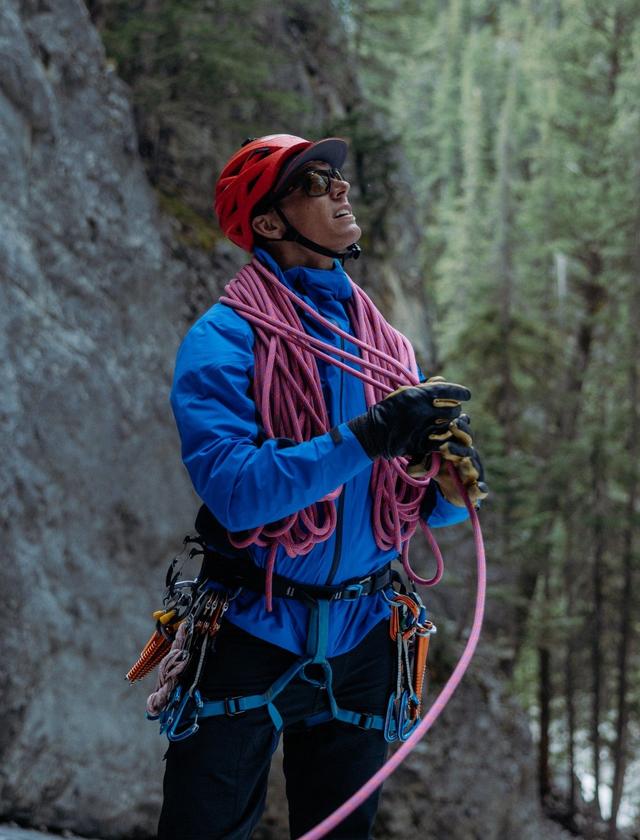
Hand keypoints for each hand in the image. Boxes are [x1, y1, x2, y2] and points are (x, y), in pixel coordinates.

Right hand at [347, 377, 470, 460]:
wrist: (374, 432)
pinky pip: (442, 442)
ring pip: (450, 426)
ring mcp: (423, 428)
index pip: (448, 390)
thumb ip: (424, 387)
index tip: (466, 395)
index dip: (460, 392)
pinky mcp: (422, 443)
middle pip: (453, 409)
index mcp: (418, 395)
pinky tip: (447, 437)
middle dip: (456, 410)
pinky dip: (447, 439)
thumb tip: (442, 379)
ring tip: (453, 424)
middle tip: (454, 412)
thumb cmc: (389, 409)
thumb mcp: (403, 392)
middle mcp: (423, 411)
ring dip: (454, 425)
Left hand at [409, 414, 488, 506]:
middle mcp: (468, 456)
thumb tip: (409, 467)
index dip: (459, 425)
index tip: (452, 419)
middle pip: (466, 443)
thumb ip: (419, 461)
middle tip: (453, 426)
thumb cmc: (440, 469)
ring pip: (473, 465)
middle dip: (461, 434)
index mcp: (457, 446)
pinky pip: (480, 489)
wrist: (451, 490)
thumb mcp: (427, 463)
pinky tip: (479, 488)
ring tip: (463, 460)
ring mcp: (473, 472)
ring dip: (467, 462)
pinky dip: (480, 489)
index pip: (460, 432)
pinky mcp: (475, 489)